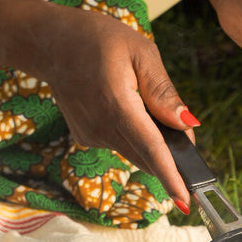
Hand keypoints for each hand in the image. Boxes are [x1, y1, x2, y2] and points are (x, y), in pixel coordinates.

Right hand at [41, 4, 197, 209]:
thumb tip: (187, 124)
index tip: (185, 201)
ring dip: (153, 145)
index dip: (170, 176)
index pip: (150, 148)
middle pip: (146, 156)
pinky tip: (128, 111)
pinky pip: (120, 144)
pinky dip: (134, 136)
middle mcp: (102, 126)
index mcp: (117, 104)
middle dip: (171, 160)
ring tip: (153, 112)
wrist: (51, 44)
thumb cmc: (99, 40)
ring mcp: (91, 135)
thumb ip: (163, 92)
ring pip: (135, 152)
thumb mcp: (140, 53)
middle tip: (189, 151)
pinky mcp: (86, 137)